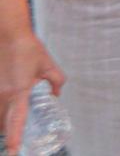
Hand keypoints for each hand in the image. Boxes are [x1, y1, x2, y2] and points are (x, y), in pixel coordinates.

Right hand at [0, 29, 63, 155]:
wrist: (7, 34)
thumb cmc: (27, 48)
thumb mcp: (48, 64)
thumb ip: (56, 81)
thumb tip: (55, 95)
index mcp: (18, 92)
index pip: (16, 122)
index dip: (15, 140)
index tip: (14, 152)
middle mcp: (1, 95)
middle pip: (2, 124)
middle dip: (11, 131)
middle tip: (21, 134)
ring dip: (4, 121)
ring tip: (16, 117)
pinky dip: (1, 110)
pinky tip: (8, 103)